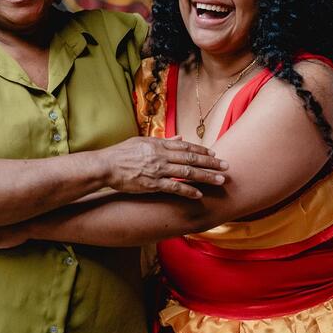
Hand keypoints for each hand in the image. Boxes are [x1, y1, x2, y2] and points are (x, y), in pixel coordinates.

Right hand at [100, 136, 227, 198]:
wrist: (106, 166)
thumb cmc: (122, 153)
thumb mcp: (142, 141)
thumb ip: (163, 140)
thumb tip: (180, 138)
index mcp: (159, 144)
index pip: (186, 147)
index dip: (202, 151)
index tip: (215, 154)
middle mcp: (161, 156)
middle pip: (191, 159)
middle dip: (211, 163)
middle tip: (226, 167)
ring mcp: (158, 170)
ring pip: (187, 173)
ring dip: (206, 176)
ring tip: (220, 180)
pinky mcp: (152, 184)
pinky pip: (174, 188)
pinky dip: (188, 191)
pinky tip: (200, 194)